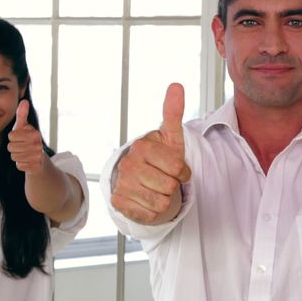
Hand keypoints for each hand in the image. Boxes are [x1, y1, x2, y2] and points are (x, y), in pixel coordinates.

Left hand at [7, 100, 45, 172]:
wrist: (40, 161)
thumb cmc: (28, 142)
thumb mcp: (24, 128)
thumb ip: (22, 115)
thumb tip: (24, 101)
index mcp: (35, 133)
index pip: (11, 136)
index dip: (12, 138)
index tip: (20, 138)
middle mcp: (38, 144)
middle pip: (11, 147)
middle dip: (13, 148)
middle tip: (21, 147)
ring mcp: (39, 156)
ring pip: (14, 157)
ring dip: (16, 156)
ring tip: (24, 154)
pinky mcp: (37, 167)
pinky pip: (19, 165)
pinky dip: (21, 164)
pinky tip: (27, 162)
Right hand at [111, 83, 191, 222]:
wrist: (138, 177)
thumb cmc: (159, 158)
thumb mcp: (171, 137)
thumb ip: (173, 113)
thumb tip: (176, 86)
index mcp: (142, 147)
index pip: (178, 168)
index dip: (183, 172)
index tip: (174, 167)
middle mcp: (128, 164)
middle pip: (170, 186)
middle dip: (172, 185)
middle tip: (164, 178)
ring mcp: (121, 184)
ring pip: (161, 203)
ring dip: (164, 199)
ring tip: (155, 188)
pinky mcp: (118, 203)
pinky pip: (150, 215)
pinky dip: (153, 211)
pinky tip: (146, 199)